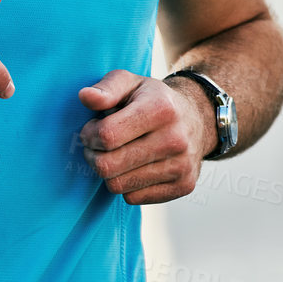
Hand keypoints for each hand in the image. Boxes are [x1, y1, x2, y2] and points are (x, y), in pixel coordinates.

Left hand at [76, 69, 215, 203]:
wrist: (197, 119)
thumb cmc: (153, 100)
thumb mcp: (131, 83)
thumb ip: (106, 88)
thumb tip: (85, 97)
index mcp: (161, 108)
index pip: (107, 135)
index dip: (89, 134)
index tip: (92, 129)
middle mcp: (176, 139)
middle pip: (109, 166)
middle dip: (93, 156)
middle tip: (98, 146)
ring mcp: (182, 165)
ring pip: (118, 186)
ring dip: (109, 173)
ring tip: (116, 155)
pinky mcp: (184, 186)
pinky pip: (133, 198)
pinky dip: (127, 185)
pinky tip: (133, 168)